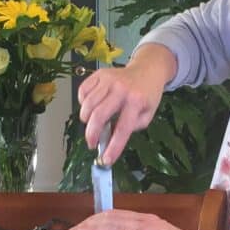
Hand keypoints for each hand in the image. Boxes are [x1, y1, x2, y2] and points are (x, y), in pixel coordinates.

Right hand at [78, 45, 174, 163]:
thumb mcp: (147, 115)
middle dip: (91, 135)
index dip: (113, 147)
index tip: (106, 160)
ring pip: (87, 104)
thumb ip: (131, 128)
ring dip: (86, 120)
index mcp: (136, 101)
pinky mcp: (98, 74)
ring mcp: (108, 79)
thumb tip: (110, 138)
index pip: (122, 129)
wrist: (147, 70)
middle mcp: (121, 89)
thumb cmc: (147, 94)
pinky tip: (91, 108)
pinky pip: (83, 91)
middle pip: (98, 116)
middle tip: (93, 144)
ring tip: (93, 125)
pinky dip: (82, 104)